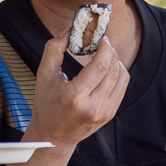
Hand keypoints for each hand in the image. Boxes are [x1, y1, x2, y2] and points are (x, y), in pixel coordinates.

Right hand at [24, 24, 129, 148]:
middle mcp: (92, 107)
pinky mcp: (110, 115)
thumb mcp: (44, 74)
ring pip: (121, 78)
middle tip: (103, 44)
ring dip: (116, 62)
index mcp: (75, 96)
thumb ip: (54, 48)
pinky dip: (118, 74)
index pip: (100, 66)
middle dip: (110, 52)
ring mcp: (103, 113)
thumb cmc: (46, 103)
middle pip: (112, 71)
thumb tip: (70, 30)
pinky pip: (122, 88)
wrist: (53, 135)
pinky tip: (107, 69)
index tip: (102, 38)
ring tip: (105, 55)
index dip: (105, 48)